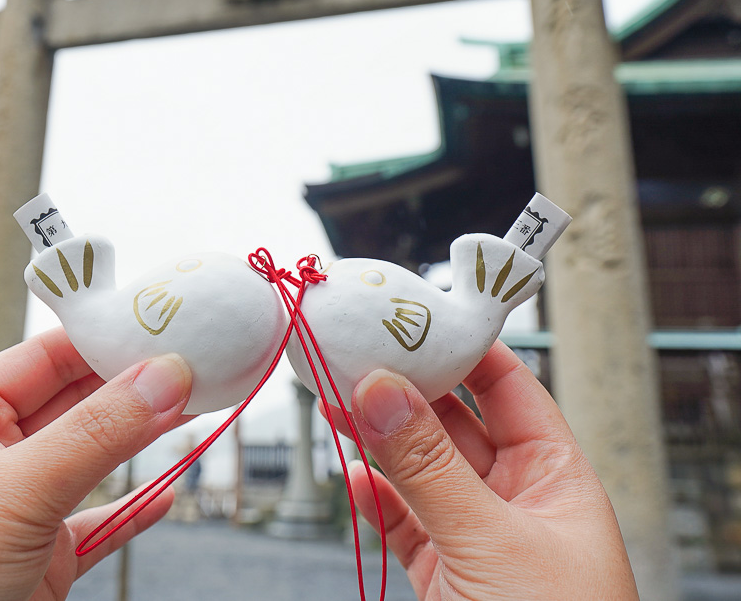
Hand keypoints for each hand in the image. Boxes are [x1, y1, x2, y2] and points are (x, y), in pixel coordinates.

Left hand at [0, 327, 191, 600]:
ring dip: (140, 441)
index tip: (164, 324)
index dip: (103, 338)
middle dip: (133, 386)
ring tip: (195, 410)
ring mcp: (14, 510)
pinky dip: (132, 512)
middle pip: (76, 405)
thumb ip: (95, 433)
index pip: (43, 357)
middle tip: (196, 363)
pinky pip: (96, 527)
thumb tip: (167, 375)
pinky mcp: (36, 562)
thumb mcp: (14, 489)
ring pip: (91, 462)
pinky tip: (164, 496)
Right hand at [329, 340, 637, 599]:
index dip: (462, 348)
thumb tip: (382, 390)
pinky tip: (350, 477)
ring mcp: (476, 536)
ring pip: (419, 470)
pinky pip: (402, 520)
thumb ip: (431, 468)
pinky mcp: (443, 574)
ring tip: (336, 404)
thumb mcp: (493, 544)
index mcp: (555, 476)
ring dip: (378, 439)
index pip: (508, 387)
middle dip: (404, 389)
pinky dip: (373, 498)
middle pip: (453, 422)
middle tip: (353, 354)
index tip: (410, 317)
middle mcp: (516, 499)